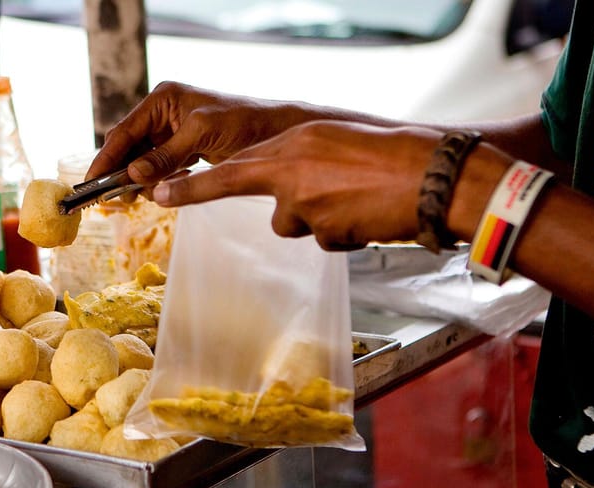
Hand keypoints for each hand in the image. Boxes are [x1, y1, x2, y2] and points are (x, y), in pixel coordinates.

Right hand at [87, 81, 308, 194]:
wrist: (279, 132)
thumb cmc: (245, 123)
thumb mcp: (201, 136)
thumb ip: (165, 155)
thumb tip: (134, 175)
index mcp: (163, 99)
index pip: (125, 132)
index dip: (106, 159)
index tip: (91, 183)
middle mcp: (164, 112)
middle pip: (129, 147)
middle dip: (122, 172)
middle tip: (113, 199)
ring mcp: (173, 131)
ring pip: (143, 160)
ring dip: (139, 180)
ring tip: (136, 197)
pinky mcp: (184, 149)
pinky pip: (160, 167)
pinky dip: (157, 181)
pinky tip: (158, 190)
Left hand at [151, 120, 447, 249]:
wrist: (435, 178)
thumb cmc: (395, 155)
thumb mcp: (337, 142)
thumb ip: (302, 163)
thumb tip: (284, 193)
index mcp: (292, 145)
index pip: (231, 171)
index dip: (194, 187)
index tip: (158, 195)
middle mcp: (290, 175)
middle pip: (270, 206)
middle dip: (284, 205)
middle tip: (291, 193)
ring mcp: (305, 207)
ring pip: (300, 223)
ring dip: (324, 219)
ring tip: (363, 202)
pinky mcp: (326, 234)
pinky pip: (327, 239)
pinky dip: (346, 232)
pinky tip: (371, 216)